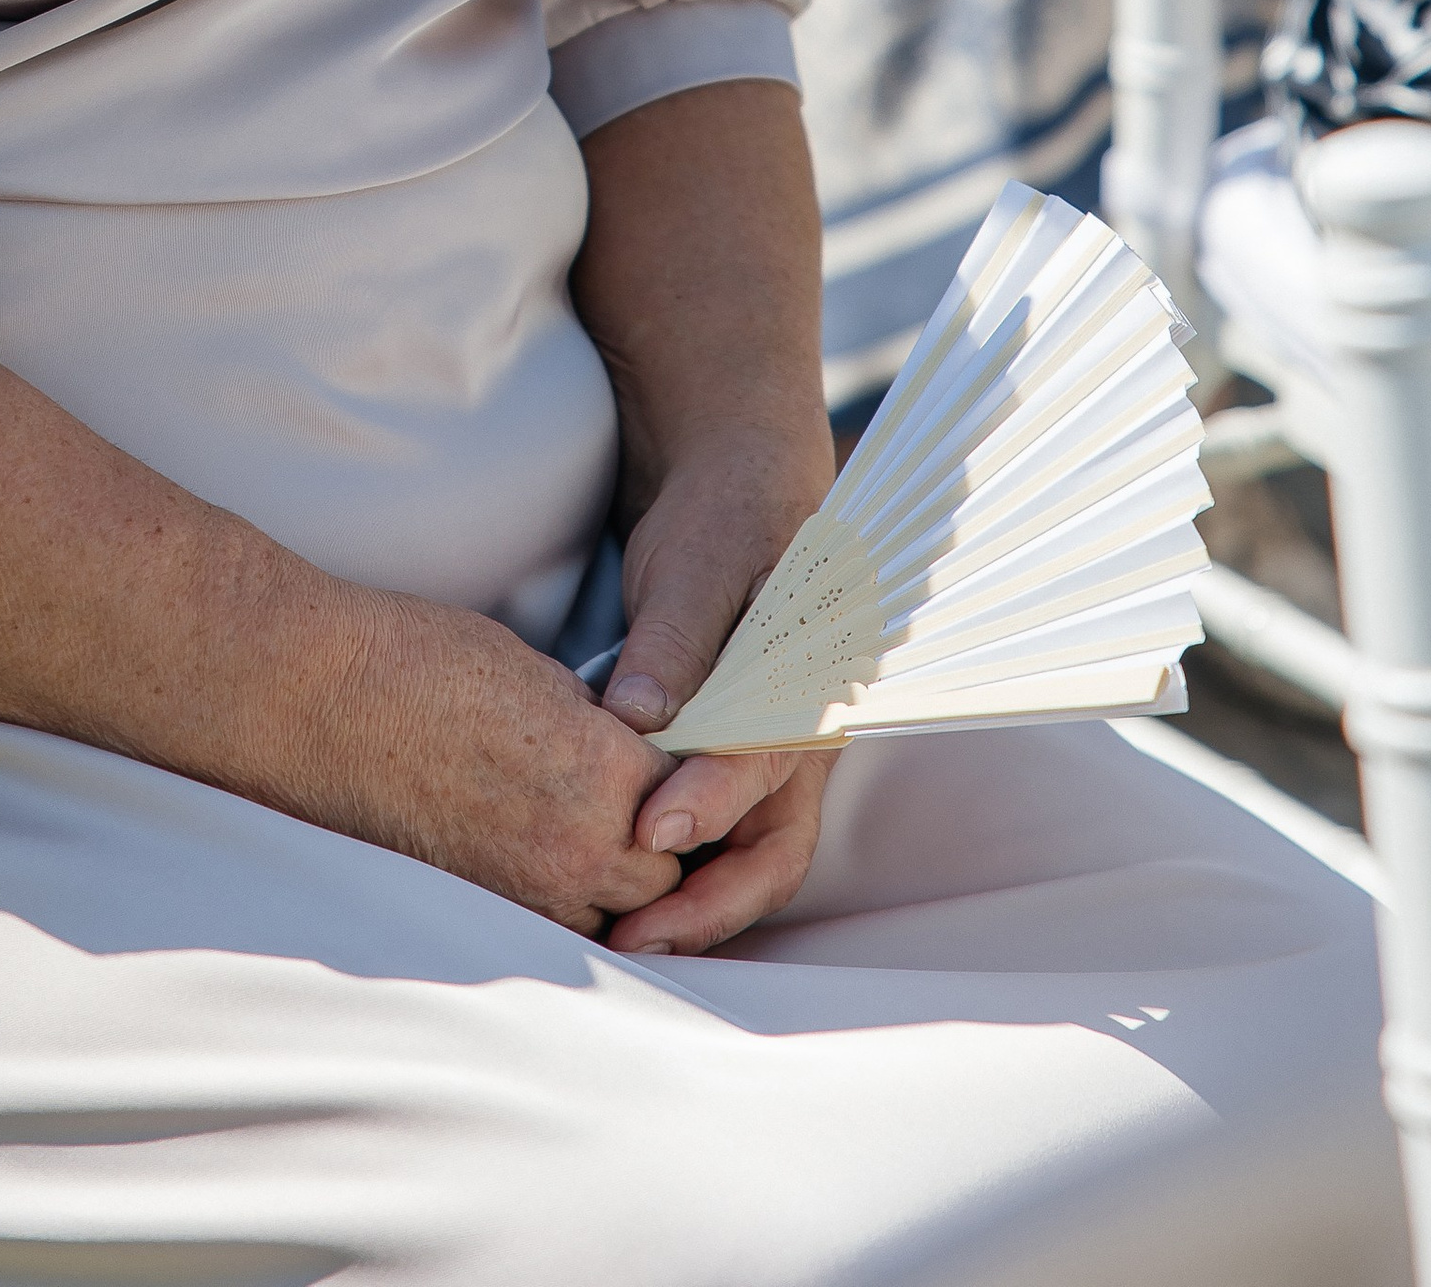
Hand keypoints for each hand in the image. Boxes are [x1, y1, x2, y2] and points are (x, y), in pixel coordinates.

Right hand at [350, 595, 703, 938]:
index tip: (669, 756)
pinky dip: (564, 903)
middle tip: (638, 798)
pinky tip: (542, 857)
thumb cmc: (417, 661)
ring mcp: (527, 894)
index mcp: (602, 776)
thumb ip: (596, 726)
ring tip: (591, 833)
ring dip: (618, 884)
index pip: (692, 794)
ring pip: (618, 915)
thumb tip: (623, 751)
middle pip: (669, 873)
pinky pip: (556, 927)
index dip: (685, 773)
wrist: (318, 697)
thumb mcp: (538, 672)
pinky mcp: (481, 913)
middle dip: (664, 839)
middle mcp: (577, 851)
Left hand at [592, 445, 836, 957]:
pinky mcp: (736, 763)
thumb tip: (634, 718)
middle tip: (633, 935)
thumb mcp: (696, 562)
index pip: (761, 761)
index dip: (708, 801)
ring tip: (626, 937)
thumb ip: (673, 640)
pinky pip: (725, 840)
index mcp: (804, 683)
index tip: (650, 832)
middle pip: (772, 849)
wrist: (740, 494)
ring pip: (751, 859)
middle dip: (708, 903)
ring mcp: (773, 758)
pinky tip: (632, 902)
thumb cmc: (724, 520)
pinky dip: (687, 877)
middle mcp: (799, 738)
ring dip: (697, 905)